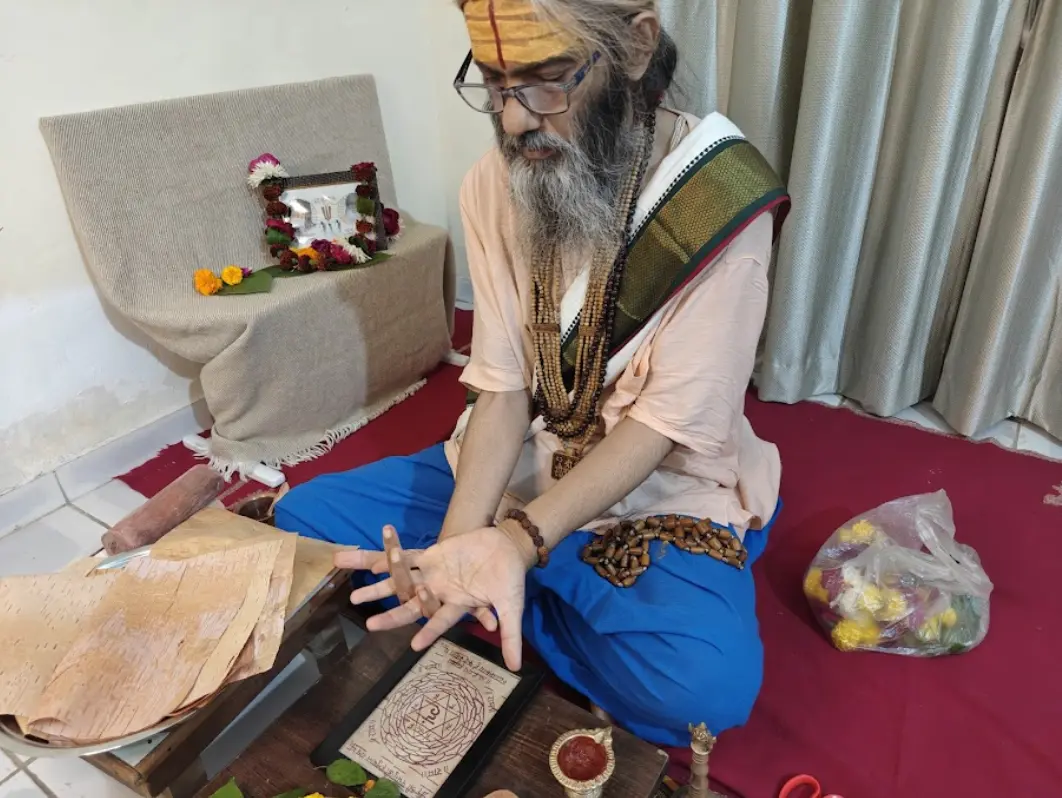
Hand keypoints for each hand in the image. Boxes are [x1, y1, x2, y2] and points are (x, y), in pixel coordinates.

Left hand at [335, 523, 535, 669]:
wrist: (507, 546)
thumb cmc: (510, 579)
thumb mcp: (512, 606)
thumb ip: (511, 635)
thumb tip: (516, 668)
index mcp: (458, 606)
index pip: (441, 621)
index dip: (430, 631)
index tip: (415, 645)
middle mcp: (440, 593)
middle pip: (411, 606)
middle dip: (392, 616)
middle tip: (370, 625)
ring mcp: (433, 574)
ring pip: (401, 582)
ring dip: (379, 588)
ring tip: (355, 597)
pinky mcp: (431, 556)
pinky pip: (408, 557)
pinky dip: (390, 558)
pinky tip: (371, 565)